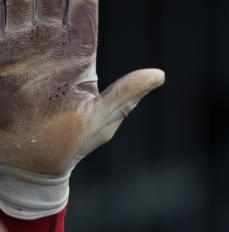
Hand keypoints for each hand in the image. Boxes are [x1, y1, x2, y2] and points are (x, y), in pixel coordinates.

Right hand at [0, 0, 164, 218]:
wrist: (29, 165)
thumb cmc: (71, 144)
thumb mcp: (101, 120)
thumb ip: (125, 95)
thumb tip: (160, 75)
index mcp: (78, 55)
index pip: (83, 13)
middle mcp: (49, 45)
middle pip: (48, 0)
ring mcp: (20, 48)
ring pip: (18, 4)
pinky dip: (2, 8)